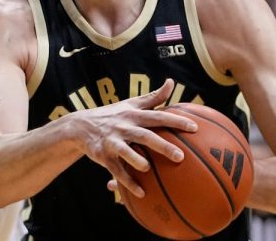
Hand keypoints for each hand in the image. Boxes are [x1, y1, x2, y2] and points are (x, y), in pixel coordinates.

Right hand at [73, 79, 197, 197]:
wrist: (80, 126)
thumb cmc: (114, 114)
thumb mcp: (131, 103)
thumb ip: (153, 96)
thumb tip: (171, 82)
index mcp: (134, 115)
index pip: (158, 117)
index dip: (176, 121)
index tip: (194, 127)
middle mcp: (124, 127)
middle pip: (145, 136)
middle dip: (162, 145)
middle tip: (180, 156)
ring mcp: (112, 142)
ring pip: (126, 152)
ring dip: (137, 160)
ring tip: (149, 168)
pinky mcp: (103, 156)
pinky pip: (116, 171)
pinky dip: (128, 182)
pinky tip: (142, 193)